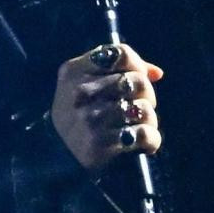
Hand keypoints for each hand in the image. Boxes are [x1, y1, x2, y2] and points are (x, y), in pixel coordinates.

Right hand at [51, 42, 162, 170]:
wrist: (57, 158)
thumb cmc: (80, 115)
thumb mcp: (85, 86)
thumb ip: (119, 71)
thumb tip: (156, 73)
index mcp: (74, 72)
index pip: (121, 54)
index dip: (138, 66)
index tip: (136, 79)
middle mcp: (80, 93)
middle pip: (138, 81)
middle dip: (146, 95)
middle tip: (138, 108)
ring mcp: (90, 119)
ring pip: (144, 109)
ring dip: (149, 120)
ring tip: (139, 127)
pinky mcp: (101, 145)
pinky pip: (145, 134)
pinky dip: (151, 140)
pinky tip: (143, 143)